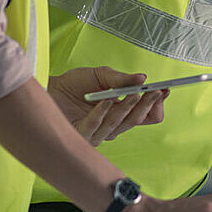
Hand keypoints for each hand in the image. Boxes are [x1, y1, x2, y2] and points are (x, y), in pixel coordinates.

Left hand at [48, 67, 166, 145]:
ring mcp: (97, 133)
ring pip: (118, 124)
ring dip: (128, 107)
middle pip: (136, 121)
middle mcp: (111, 126)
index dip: (156, 105)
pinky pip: (95, 126)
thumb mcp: (102, 76)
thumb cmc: (75, 84)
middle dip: (148, 105)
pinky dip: (102, 112)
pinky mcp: (80, 136)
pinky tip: (108, 100)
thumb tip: (143, 78)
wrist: (48, 89)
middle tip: (156, 91)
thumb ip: (121, 79)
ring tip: (136, 92)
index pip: (145, 115)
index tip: (164, 90)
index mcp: (120, 113)